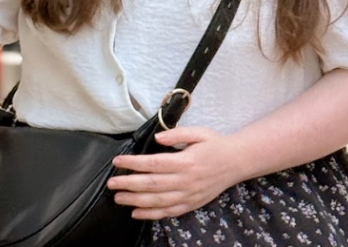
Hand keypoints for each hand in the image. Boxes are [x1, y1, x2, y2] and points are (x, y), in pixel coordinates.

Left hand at [107, 127, 242, 219]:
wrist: (236, 162)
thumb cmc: (214, 145)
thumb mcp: (198, 132)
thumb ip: (177, 134)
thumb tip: (158, 137)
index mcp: (185, 161)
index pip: (153, 164)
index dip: (133, 164)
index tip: (118, 161)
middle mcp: (185, 181)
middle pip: (151, 184)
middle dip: (128, 184)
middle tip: (112, 183)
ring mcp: (187, 195)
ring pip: (157, 201)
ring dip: (135, 200)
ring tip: (118, 198)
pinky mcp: (190, 204)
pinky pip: (168, 212)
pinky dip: (151, 214)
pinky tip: (136, 213)